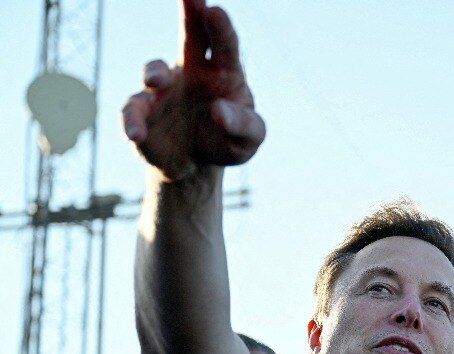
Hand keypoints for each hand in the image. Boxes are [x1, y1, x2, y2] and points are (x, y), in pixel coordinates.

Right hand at [122, 0, 265, 180]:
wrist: (196, 166)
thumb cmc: (228, 142)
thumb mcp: (248, 140)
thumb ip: (243, 125)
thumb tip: (219, 110)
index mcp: (224, 73)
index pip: (225, 46)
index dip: (220, 28)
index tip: (215, 11)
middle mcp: (192, 71)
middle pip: (190, 37)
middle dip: (190, 14)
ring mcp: (164, 89)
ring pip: (155, 70)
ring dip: (154, 73)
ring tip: (155, 82)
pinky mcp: (142, 111)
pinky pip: (133, 110)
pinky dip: (132, 121)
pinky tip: (135, 135)